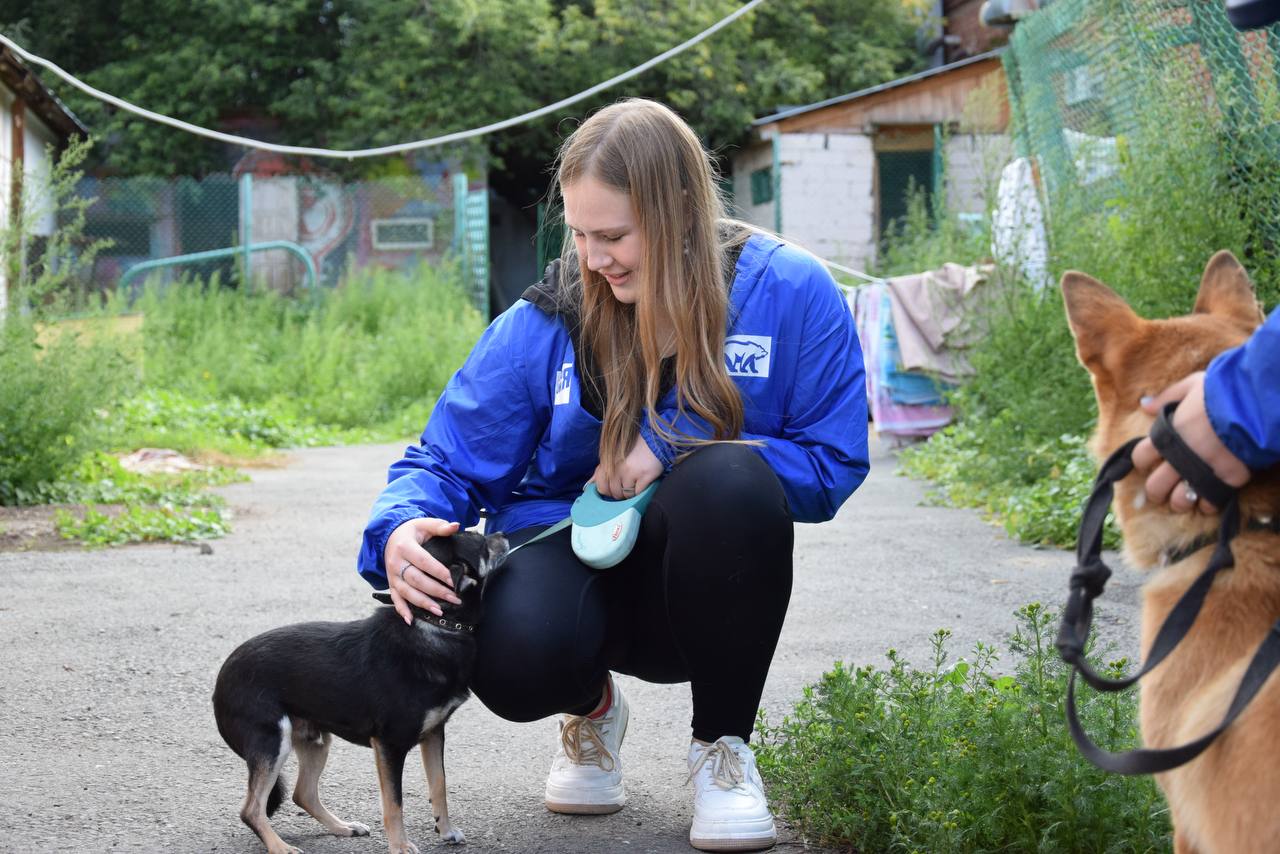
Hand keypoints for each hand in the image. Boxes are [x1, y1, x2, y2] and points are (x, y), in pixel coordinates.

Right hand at [383, 518, 461, 624]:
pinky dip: (401, 610)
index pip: (424, 562)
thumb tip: (456, 526)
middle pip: (416, 580)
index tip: (453, 580)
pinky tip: (411, 620)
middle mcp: (396, 562)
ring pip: (406, 592)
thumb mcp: (424, 524)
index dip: (439, 572)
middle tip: (454, 598)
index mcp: (405, 547)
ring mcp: (392, 575)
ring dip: (422, 603)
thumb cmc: (411, 531)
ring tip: (439, 611)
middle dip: (436, 591)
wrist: (388, 535)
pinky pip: (394, 598)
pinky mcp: (391, 583)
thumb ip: (440, 526)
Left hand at [591, 435, 662, 498]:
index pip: (601, 487)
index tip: (615, 488)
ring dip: (631, 493)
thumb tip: (588, 485)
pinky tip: (643, 483)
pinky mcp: (644, 475)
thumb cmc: (632, 447)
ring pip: (626, 495)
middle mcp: (616, 467)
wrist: (654, 439)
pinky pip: (638, 493)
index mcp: (607, 462)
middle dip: (621, 493)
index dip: (608, 491)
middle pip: (614, 493)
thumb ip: (600, 471)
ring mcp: (630, 471)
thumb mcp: (612, 455)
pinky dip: (641, 492)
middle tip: (628, 484)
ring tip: (636, 482)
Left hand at [1131, 372, 1250, 512]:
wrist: (1254, 401)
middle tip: (1162, 489)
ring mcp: (1203, 470)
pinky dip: (1208, 504)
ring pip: (1180, 500)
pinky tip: (1208, 499)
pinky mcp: (1228, 479)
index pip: (1140, 457)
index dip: (1142, 462)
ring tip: (1184, 497)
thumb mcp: (1191, 385)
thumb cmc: (1221, 390)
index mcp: (1167, 435)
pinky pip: (1210, 502)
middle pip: (1155, 486)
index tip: (1148, 463)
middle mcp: (1180, 457)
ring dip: (1180, 501)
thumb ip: (1167, 396)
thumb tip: (1145, 405)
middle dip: (1156, 491)